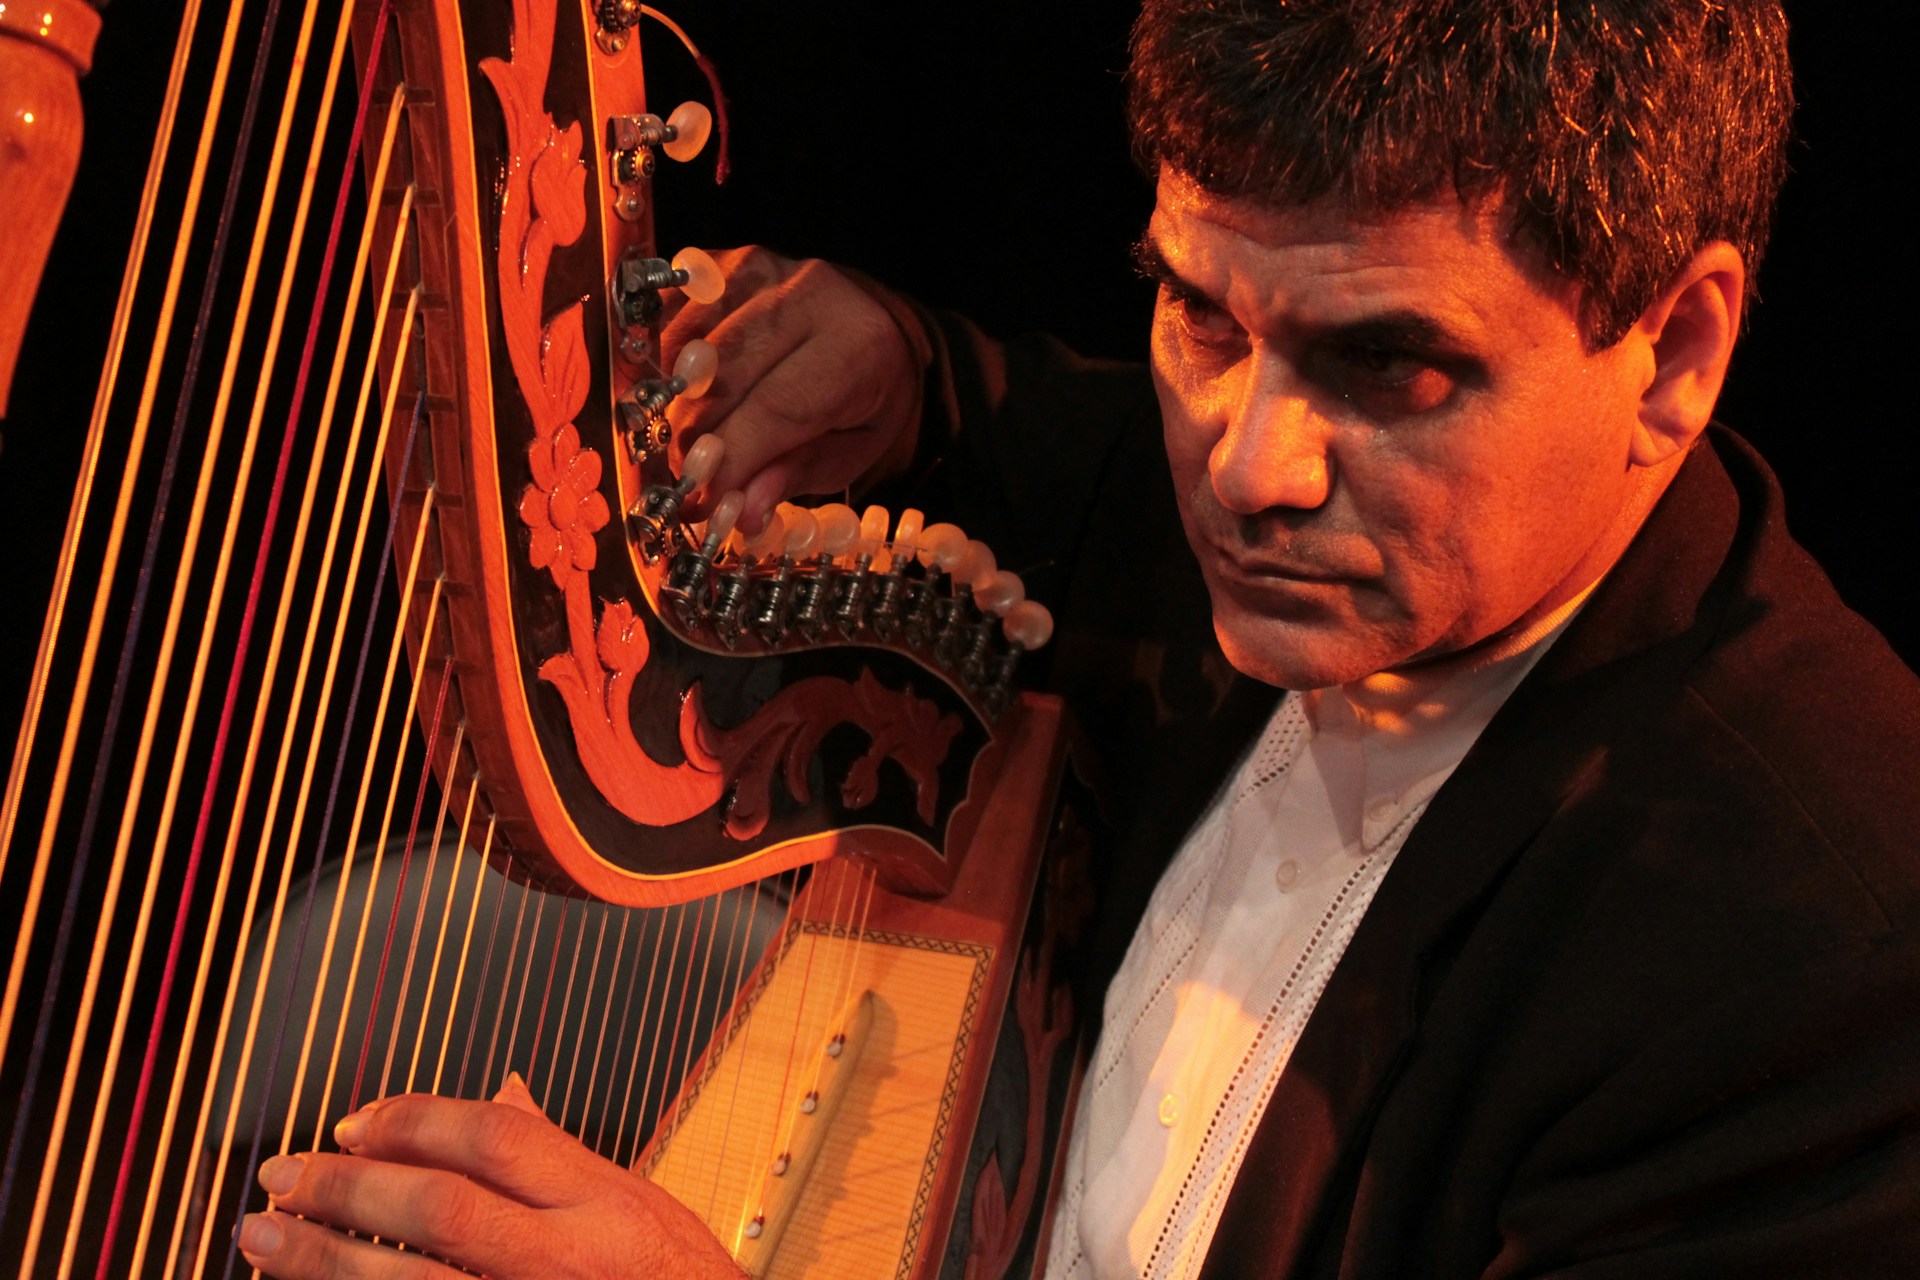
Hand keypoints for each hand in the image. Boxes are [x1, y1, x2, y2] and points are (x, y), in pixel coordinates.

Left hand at [237, 1075, 744, 1278]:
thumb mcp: (637, 1202)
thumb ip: (562, 1157)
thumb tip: (500, 1094)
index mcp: (605, 1202)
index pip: (495, 1137)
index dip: (412, 1119)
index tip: (351, 1120)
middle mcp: (569, 1260)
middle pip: (440, 1209)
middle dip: (347, 1188)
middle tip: (282, 1174)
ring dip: (322, 1261)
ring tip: (262, 1238)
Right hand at [660, 246, 925, 530]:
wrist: (875, 325)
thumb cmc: (864, 396)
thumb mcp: (852, 449)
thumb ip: (796, 475)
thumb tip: (740, 514)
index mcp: (858, 346)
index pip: (778, 407)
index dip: (732, 458)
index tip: (701, 501)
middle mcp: (810, 294)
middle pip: (725, 374)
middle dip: (695, 436)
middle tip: (684, 479)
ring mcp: (763, 269)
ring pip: (690, 341)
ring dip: (673, 399)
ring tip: (678, 441)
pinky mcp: (727, 262)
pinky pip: (673, 308)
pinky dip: (662, 354)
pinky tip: (669, 390)